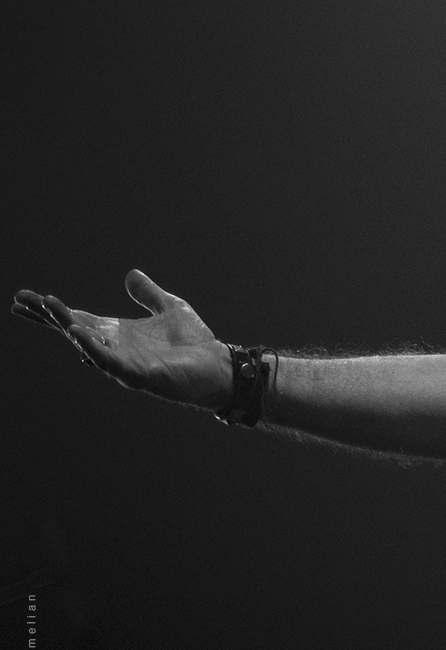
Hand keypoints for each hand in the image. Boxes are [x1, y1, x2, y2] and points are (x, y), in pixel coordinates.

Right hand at [13, 270, 231, 408]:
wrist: (219, 366)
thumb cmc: (194, 342)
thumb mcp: (170, 308)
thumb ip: (148, 294)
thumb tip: (131, 274)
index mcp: (118, 332)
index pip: (77, 317)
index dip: (51, 309)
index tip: (24, 298)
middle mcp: (115, 347)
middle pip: (74, 329)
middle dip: (49, 316)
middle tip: (21, 302)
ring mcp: (124, 363)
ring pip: (88, 345)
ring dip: (69, 327)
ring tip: (50, 309)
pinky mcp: (139, 375)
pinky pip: (111, 363)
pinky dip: (94, 349)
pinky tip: (80, 335)